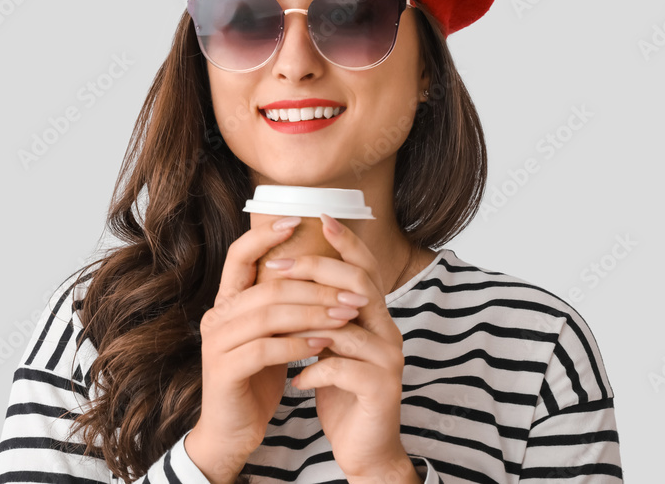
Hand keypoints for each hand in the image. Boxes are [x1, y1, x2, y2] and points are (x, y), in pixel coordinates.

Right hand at [191, 216, 361, 478]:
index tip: (298, 220)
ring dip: (314, 313)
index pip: (239, 256)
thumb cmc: (256, 379)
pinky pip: (265, 348)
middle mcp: (216, 317)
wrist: (232, 431)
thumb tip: (319, 270)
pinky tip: (322, 344)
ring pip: (269, 314)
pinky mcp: (224, 370)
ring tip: (346, 315)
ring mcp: (216, 343)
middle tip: (353, 291)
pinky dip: (297, 344)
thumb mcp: (270, 335)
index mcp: (226, 303)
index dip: (265, 235)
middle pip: (268, 286)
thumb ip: (282, 306)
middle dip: (316, 286)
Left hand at [279, 212, 410, 478]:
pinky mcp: (380, 389)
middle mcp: (388, 331)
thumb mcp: (331, 346)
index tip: (320, 218)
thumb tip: (292, 279)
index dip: (346, 242)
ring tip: (277, 331)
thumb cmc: (343, 391)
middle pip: (358, 285)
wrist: (366, 447)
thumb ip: (323, 315)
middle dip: (316, 272)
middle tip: (277, 269)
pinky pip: (343, 368)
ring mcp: (387, 359)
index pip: (365, 268)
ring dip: (307, 326)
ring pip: (347, 325)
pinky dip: (313, 370)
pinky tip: (295, 380)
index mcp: (376, 317)